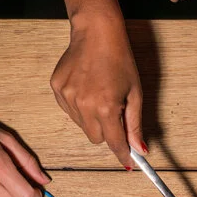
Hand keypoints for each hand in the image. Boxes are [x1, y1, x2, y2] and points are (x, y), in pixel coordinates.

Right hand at [50, 18, 143, 166]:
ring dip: (93, 119)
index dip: (122, 155)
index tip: (128, 164)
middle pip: (96, 138)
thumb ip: (135, 125)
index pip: (114, 143)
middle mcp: (84, 105)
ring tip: (100, 95)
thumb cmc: (120, 60)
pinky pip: (70, 112)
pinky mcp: (57, 89)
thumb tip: (140, 150)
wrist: (96, 32)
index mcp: (106, 108)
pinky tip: (87, 89)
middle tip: (114, 113)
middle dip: (107, 132)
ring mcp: (67, 97)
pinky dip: (80, 107)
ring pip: (82, 126)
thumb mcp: (135, 94)